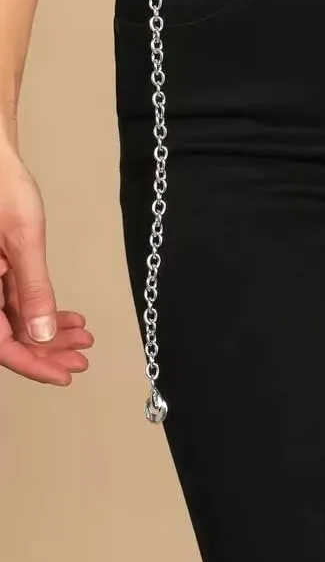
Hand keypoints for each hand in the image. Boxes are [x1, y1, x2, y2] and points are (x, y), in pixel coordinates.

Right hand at [0, 133, 93, 384]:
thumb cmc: (3, 186)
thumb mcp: (24, 238)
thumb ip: (32, 289)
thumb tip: (41, 335)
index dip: (31, 364)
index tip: (62, 375)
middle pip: (7, 335)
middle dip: (45, 350)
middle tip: (79, 359)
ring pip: (12, 320)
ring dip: (46, 331)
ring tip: (81, 337)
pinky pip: (13, 300)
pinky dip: (40, 309)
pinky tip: (66, 316)